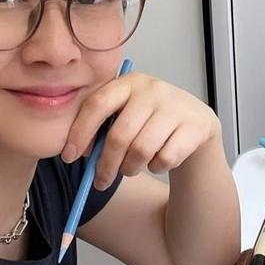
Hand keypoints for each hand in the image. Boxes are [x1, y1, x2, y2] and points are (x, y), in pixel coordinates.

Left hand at [60, 73, 221, 189]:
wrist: (195, 122)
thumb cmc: (150, 121)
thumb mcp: (125, 114)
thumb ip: (101, 127)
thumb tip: (76, 152)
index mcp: (128, 82)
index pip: (97, 104)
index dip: (80, 133)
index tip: (69, 156)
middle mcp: (152, 89)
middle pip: (119, 135)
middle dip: (105, 164)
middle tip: (99, 181)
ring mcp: (175, 107)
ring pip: (141, 150)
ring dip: (130, 168)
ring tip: (130, 169)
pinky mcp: (194, 126)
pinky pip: (165, 158)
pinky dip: (156, 168)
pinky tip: (156, 162)